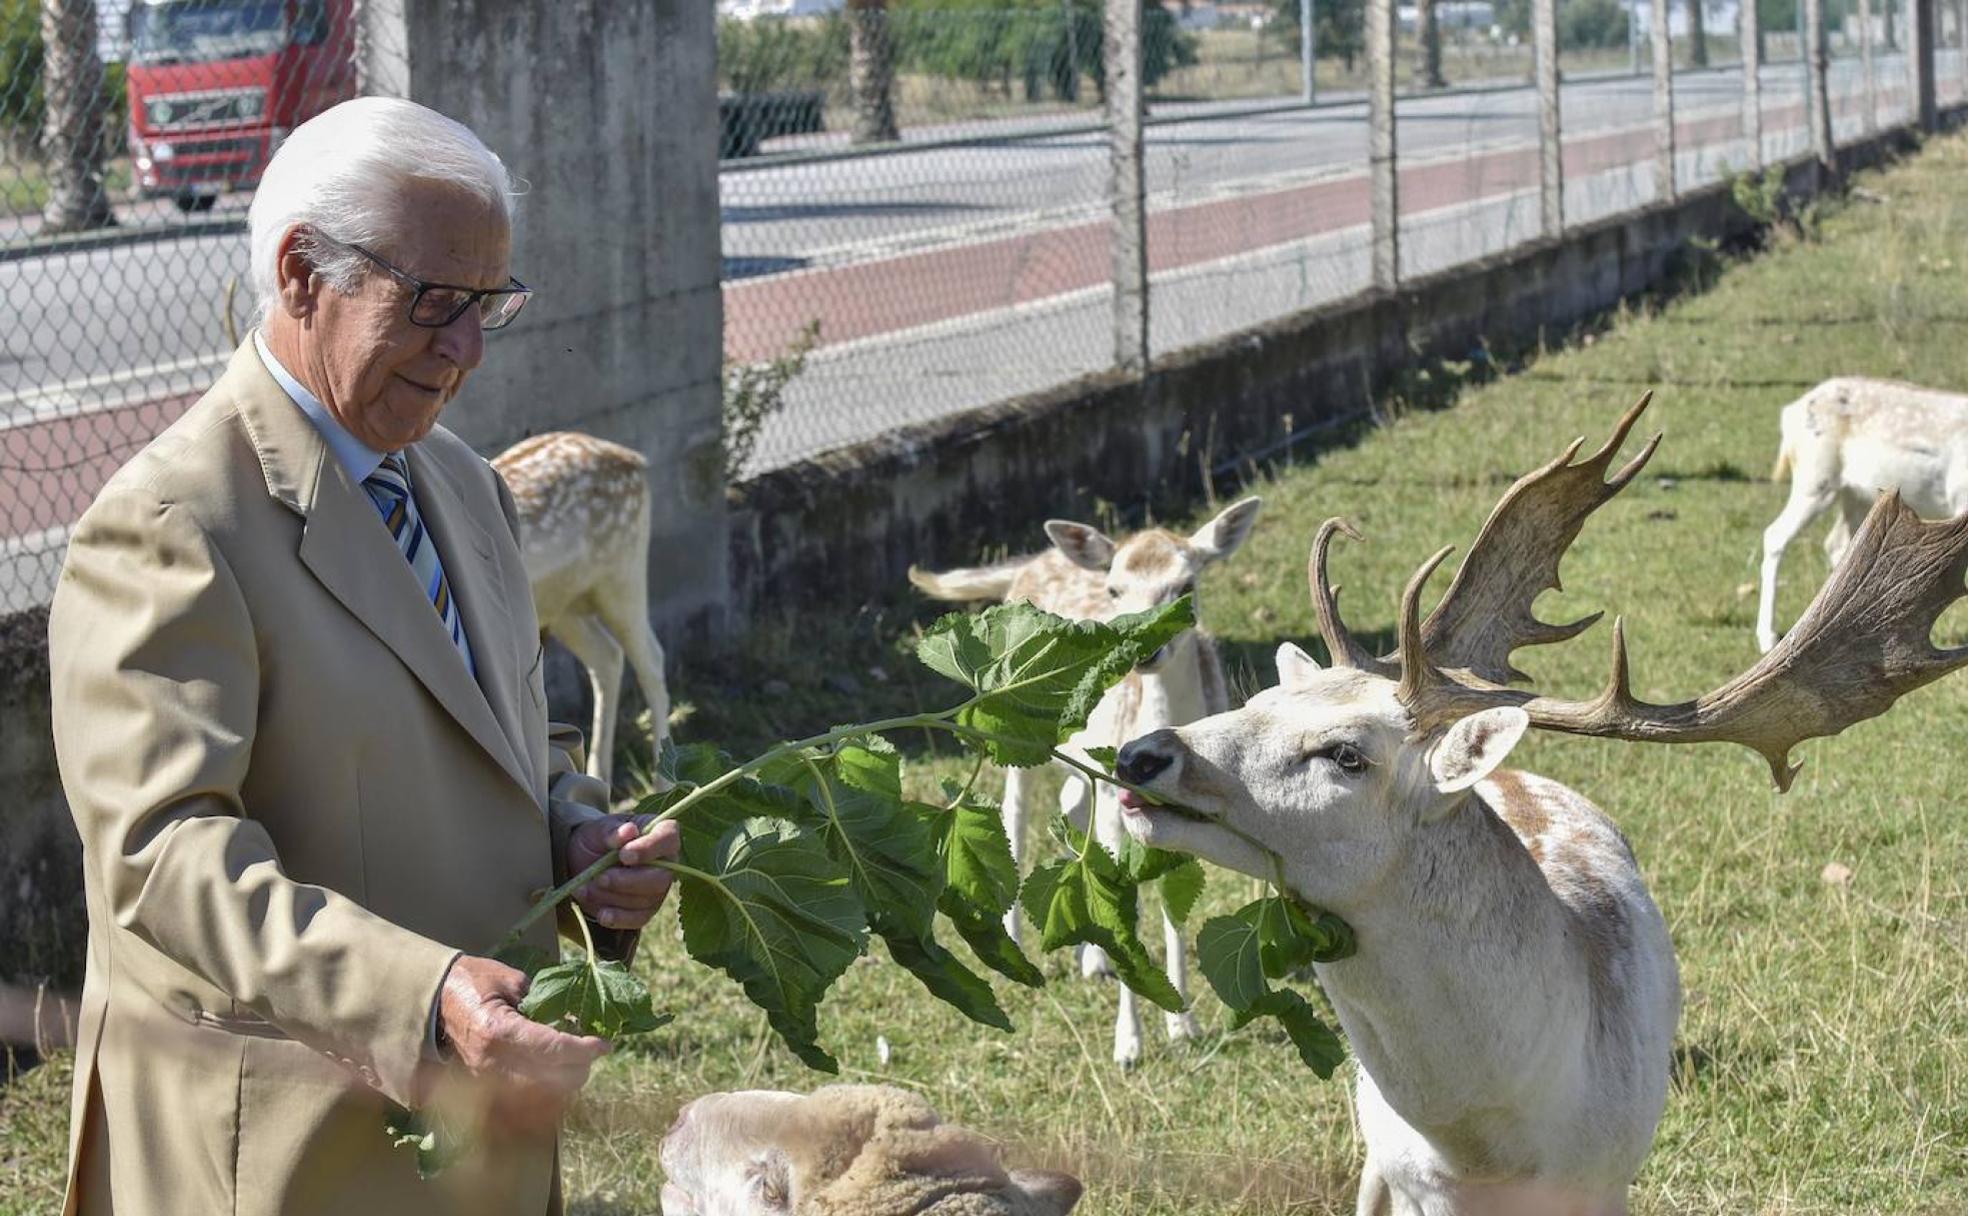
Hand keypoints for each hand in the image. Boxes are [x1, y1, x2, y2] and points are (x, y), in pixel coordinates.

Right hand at [436, 954, 608, 1136]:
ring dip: (567, 1079)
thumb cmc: (474, 983)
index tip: (605, 1043)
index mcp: (499, 1032)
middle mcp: (494, 1064)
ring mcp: (488, 1082)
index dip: (586, 1049)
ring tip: (576, 1059)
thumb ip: (545, 1001)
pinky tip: (557, 1073)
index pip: (554, 1050)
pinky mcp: (486, 1090)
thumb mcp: (511, 980)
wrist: (435, 1002)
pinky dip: (549, 1091)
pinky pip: (528, 1102)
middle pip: (555, 1080)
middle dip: (581, 1066)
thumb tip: (575, 1021)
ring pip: (545, 1096)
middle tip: (592, 1048)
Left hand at [567, 815, 680, 930]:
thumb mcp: (597, 829)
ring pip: (645, 900)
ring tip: (585, 888)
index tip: (624, 855)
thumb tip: (629, 830)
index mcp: (660, 833)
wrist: (582, 862)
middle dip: (626, 881)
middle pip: (660, 877)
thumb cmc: (597, 839)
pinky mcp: (646, 910)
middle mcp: (667, 863)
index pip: (668, 838)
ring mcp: (658, 889)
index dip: (649, 848)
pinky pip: (638, 919)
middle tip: (600, 877)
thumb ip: (612, 830)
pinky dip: (619, 918)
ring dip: (612, 897)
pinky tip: (602, 914)